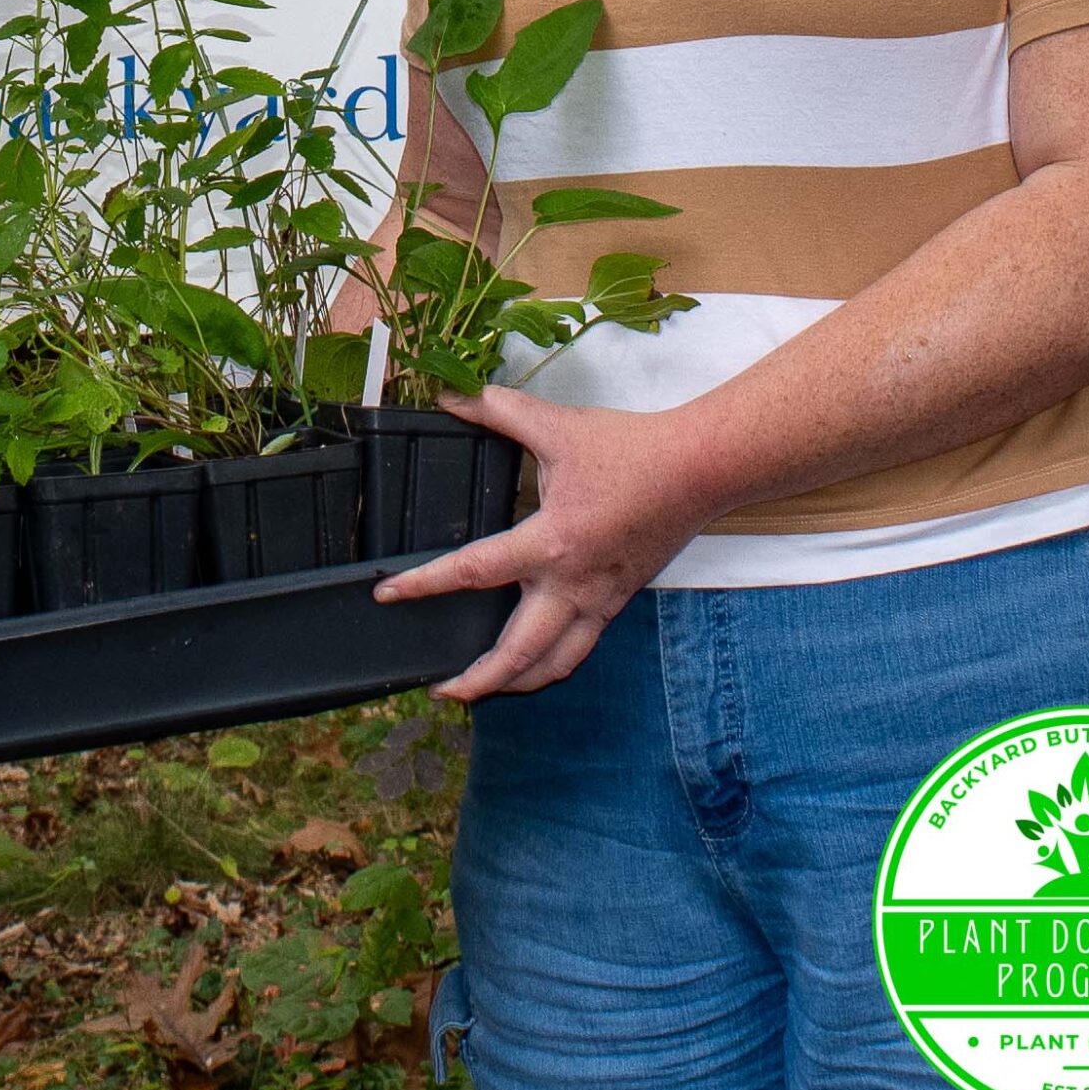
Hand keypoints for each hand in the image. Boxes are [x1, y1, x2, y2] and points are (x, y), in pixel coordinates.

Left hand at [374, 384, 721, 701]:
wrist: (700, 469)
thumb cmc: (631, 450)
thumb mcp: (557, 425)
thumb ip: (498, 411)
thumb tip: (452, 399)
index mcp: (551, 543)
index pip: (473, 572)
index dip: (424, 584)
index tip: (388, 595)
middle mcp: (573, 585)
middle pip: (518, 653)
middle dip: (477, 680)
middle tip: (442, 690)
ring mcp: (599, 600)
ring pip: (554, 663)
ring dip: (515, 683)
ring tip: (483, 689)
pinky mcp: (617, 600)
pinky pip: (581, 647)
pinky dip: (552, 664)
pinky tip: (535, 662)